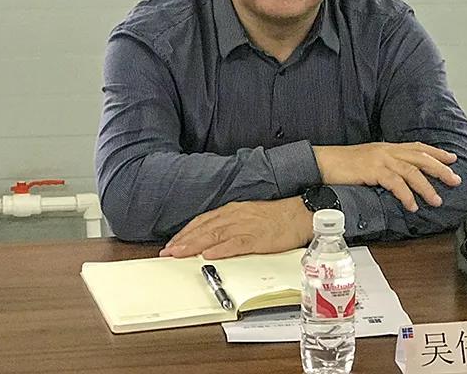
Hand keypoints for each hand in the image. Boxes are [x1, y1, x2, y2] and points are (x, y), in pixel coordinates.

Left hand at [159, 198, 312, 258]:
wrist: (299, 214)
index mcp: (232, 211)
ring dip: (195, 245)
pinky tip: (209, 255)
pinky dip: (221, 249)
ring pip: (215, 235)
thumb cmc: (275, 218)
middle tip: (167, 252)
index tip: (172, 244)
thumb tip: (211, 240)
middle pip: (204, 229)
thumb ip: (230, 226)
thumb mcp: (247, 216)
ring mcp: (245, 226)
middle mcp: (235, 216)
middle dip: (184, 241)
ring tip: (179, 254)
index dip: (185, 233)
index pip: (202, 222)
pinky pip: (236, 243)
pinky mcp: (257, 237)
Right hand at [313, 142, 459, 211]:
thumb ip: (384, 167)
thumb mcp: (367, 162)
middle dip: (440, 169)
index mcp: (386, 147)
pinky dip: (406, 195)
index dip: (436, 152)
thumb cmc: (342, 165)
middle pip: (420, 157)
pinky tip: (412, 205)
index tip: (452, 159)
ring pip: (411, 171)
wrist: (323, 162)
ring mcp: (380, 159)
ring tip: (437, 200)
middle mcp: (386, 150)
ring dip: (427, 187)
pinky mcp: (372, 170)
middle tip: (455, 180)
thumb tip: (398, 179)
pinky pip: (395, 183)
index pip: (416, 147)